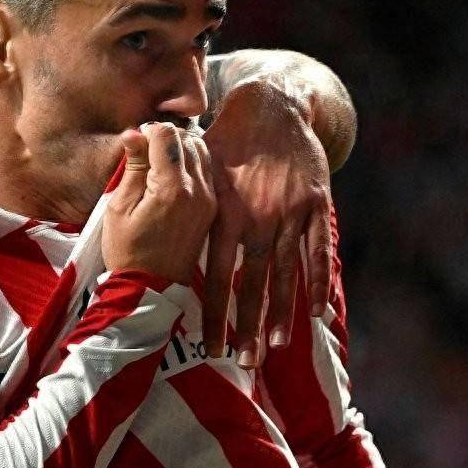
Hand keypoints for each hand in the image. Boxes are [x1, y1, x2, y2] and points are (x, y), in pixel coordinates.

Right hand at [105, 122, 216, 284]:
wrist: (151, 288)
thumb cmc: (127, 251)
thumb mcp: (119, 208)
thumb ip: (133, 168)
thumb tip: (134, 133)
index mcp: (172, 188)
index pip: (167, 135)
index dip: (148, 132)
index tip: (136, 144)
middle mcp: (198, 189)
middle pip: (188, 139)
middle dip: (166, 139)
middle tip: (146, 154)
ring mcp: (210, 199)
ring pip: (202, 152)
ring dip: (181, 150)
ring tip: (159, 165)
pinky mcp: (213, 208)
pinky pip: (208, 171)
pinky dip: (192, 165)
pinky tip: (173, 178)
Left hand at [201, 80, 334, 367]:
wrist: (273, 104)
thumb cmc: (228, 141)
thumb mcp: (199, 170)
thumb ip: (181, 203)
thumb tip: (148, 231)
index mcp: (225, 211)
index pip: (217, 274)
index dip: (215, 312)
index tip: (209, 346)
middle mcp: (258, 216)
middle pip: (253, 282)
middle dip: (247, 326)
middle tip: (244, 362)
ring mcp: (290, 211)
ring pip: (286, 272)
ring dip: (280, 312)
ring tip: (273, 346)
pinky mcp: (317, 203)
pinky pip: (319, 249)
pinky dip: (318, 282)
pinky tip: (315, 313)